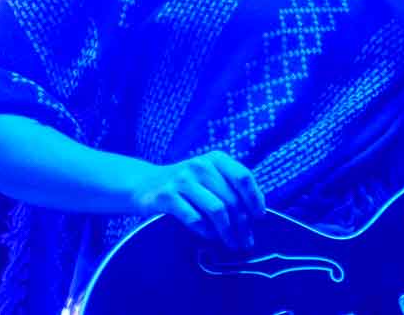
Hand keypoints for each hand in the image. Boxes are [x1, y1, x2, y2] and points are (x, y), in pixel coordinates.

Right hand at [129, 151, 265, 248]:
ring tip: (231, 244)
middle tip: (246, 242)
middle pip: (231, 198)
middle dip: (242, 224)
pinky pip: (194, 218)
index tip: (259, 218)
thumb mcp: (208, 176)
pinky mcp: (167, 196)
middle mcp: (201, 165)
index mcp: (216, 159)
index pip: (243, 177)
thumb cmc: (186, 184)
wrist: (144, 184)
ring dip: (227, 231)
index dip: (255, 198)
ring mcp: (182, 180)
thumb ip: (229, 187)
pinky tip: (208, 236)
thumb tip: (255, 214)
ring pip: (216, 209)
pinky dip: (205, 230)